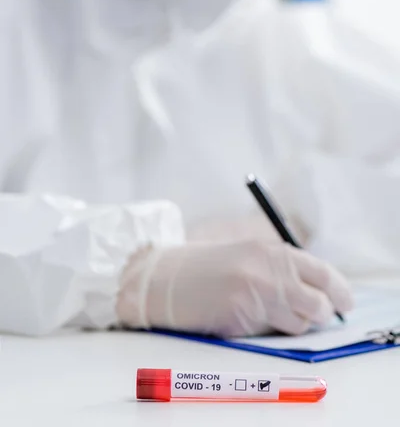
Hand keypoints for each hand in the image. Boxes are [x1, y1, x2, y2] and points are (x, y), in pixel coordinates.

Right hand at [117, 238, 353, 336]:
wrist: (164, 277)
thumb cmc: (208, 266)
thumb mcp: (249, 255)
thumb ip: (282, 269)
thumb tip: (321, 294)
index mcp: (271, 251)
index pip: (323, 274)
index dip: (340, 292)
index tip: (345, 303)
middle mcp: (268, 273)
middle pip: (318, 305)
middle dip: (319, 314)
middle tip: (310, 314)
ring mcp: (254, 298)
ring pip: (298, 325)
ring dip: (291, 324)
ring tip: (267, 312)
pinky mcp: (240, 321)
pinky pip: (270, 335)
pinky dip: (264, 331)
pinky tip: (244, 316)